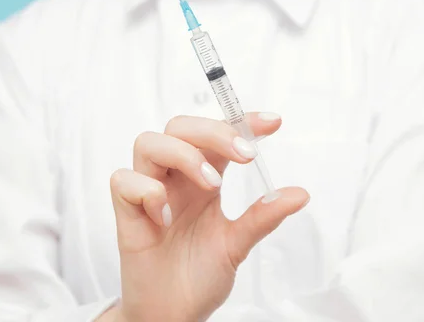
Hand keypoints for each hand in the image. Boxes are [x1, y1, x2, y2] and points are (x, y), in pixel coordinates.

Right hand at [109, 113, 309, 321]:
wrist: (172, 312)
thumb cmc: (198, 275)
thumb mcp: (237, 243)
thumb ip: (263, 217)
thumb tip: (300, 194)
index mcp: (202, 179)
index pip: (217, 135)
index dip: (241, 121)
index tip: (273, 122)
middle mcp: (174, 179)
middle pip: (180, 126)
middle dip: (214, 131)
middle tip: (245, 155)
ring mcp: (149, 193)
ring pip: (148, 142)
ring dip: (183, 155)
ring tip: (211, 186)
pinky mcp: (126, 213)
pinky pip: (123, 181)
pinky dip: (147, 191)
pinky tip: (166, 218)